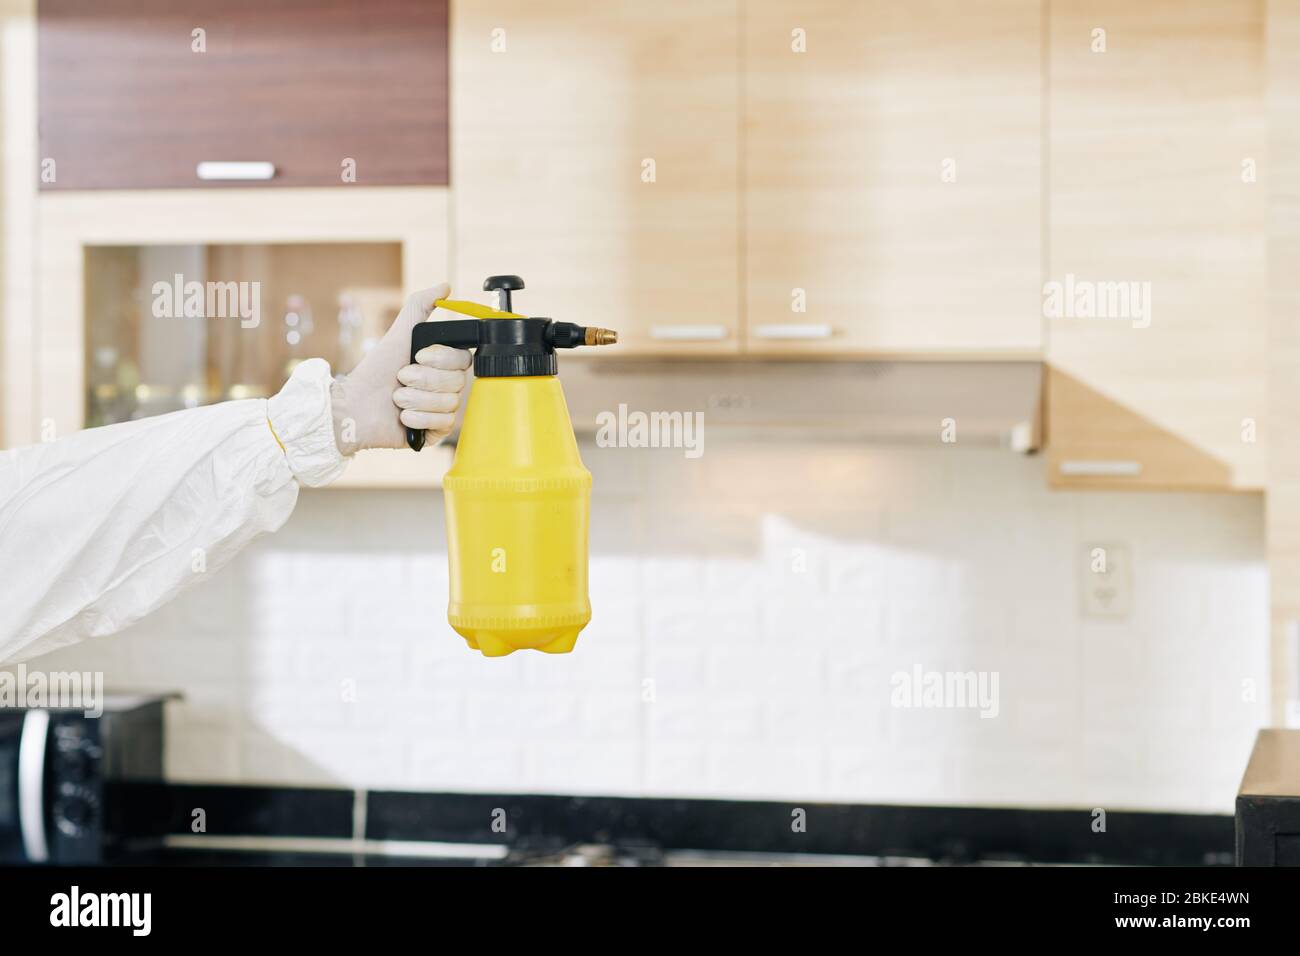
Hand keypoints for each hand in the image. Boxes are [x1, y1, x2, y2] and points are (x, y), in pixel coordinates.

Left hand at [328, 283, 471, 454]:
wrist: (354, 407)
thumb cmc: (374, 372)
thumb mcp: (399, 334)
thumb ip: (421, 306)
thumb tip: (446, 286)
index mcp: (441, 366)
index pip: (463, 360)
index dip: (441, 360)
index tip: (417, 357)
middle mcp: (445, 388)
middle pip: (457, 383)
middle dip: (423, 380)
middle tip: (400, 380)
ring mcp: (441, 411)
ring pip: (449, 403)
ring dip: (416, 400)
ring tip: (397, 400)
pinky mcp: (435, 433)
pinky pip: (443, 424)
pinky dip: (418, 419)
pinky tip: (402, 418)